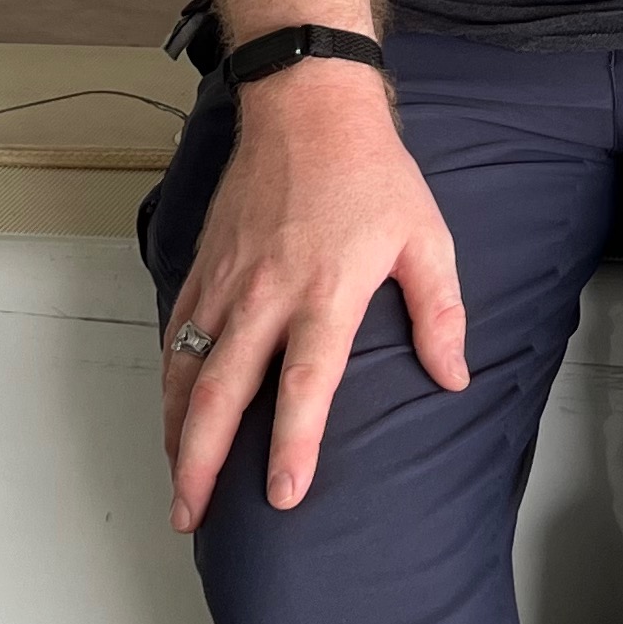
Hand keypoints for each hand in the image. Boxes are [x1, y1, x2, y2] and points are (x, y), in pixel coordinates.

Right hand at [160, 66, 464, 525]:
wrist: (308, 107)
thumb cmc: (373, 175)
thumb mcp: (427, 240)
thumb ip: (440, 315)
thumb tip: (453, 379)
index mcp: (326, 293)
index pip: (303, 386)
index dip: (291, 446)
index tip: (282, 497)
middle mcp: (266, 294)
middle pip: (221, 393)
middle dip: (202, 462)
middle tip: (193, 516)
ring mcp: (227, 281)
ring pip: (186, 370)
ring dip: (176, 433)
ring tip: (177, 483)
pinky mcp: (204, 265)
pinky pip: (176, 334)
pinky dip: (169, 382)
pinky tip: (173, 416)